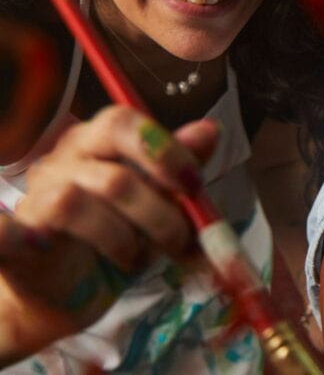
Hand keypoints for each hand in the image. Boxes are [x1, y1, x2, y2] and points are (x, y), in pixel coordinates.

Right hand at [0, 107, 217, 363]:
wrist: (64, 294)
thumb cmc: (113, 240)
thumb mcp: (157, 203)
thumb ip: (179, 169)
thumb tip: (211, 130)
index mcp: (97, 143)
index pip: (124, 121)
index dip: (164, 150)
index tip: (195, 184)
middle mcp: (62, 160)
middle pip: (109, 159)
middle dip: (156, 200)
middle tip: (181, 236)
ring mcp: (35, 197)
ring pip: (78, 201)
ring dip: (124, 240)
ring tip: (138, 261)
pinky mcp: (11, 240)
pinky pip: (7, 231)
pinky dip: (16, 234)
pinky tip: (45, 246)